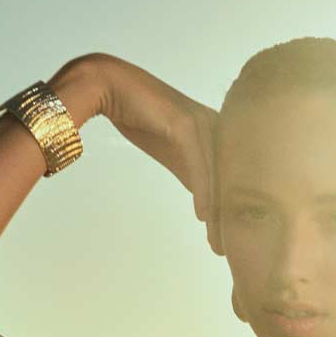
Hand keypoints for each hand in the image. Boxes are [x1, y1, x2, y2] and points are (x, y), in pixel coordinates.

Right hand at [79, 53, 225, 256]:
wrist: (107, 85)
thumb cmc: (137, 114)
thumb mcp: (169, 149)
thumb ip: (189, 169)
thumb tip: (205, 201)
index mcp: (213, 133)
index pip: (226, 179)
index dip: (227, 212)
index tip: (224, 242)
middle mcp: (213, 126)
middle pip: (228, 180)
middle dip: (228, 218)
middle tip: (224, 251)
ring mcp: (200, 122)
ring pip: (215, 175)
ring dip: (216, 211)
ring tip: (216, 240)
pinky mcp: (183, 122)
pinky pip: (197, 162)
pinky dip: (202, 189)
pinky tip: (202, 214)